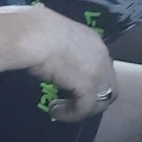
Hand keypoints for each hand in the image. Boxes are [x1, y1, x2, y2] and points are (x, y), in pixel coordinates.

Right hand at [12, 4, 116, 122]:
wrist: (33, 33)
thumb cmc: (34, 27)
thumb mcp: (54, 34)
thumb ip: (60, 46)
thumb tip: (49, 54)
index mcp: (93, 40)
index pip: (101, 65)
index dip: (89, 78)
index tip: (70, 84)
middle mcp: (102, 55)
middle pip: (108, 85)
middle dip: (92, 96)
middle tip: (71, 100)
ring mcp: (98, 72)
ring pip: (101, 100)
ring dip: (83, 107)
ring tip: (62, 109)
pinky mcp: (88, 87)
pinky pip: (84, 108)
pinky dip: (70, 114)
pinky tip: (55, 112)